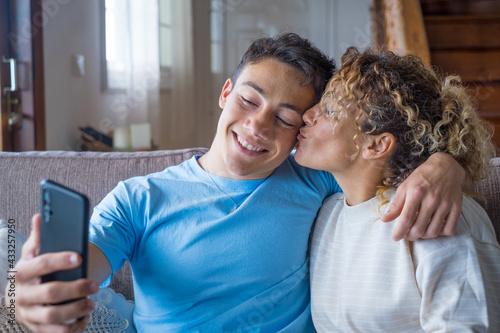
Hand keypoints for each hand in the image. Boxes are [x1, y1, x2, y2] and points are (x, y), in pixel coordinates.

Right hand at [5, 214, 97, 332]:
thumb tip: (41, 215)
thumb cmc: (33, 272)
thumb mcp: (33, 254)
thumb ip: (39, 237)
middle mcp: (21, 295)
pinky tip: (85, 317)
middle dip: (76, 288)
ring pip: (53, 316)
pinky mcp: (37, 329)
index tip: (79, 257)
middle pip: (50, 293)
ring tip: (92, 303)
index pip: (40, 264)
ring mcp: (28, 314)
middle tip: (95, 285)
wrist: (20, 298)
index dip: (60, 260)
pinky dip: (73, 327)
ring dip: (76, 309)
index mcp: (21, 273)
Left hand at [381, 153, 465, 240]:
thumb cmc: (422, 177)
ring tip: (419, 231)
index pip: (406, 218)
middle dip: (410, 236)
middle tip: (407, 235)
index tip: (395, 238)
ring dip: (424, 236)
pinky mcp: (457, 208)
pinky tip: (434, 227)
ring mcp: (446, 204)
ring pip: (433, 231)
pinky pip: (449, 229)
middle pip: (419, 227)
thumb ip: (396, 205)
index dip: (400, 231)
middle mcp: (432, 199)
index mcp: (416, 192)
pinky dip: (440, 233)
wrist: (446, 167)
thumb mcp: (405, 187)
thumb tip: (384, 220)